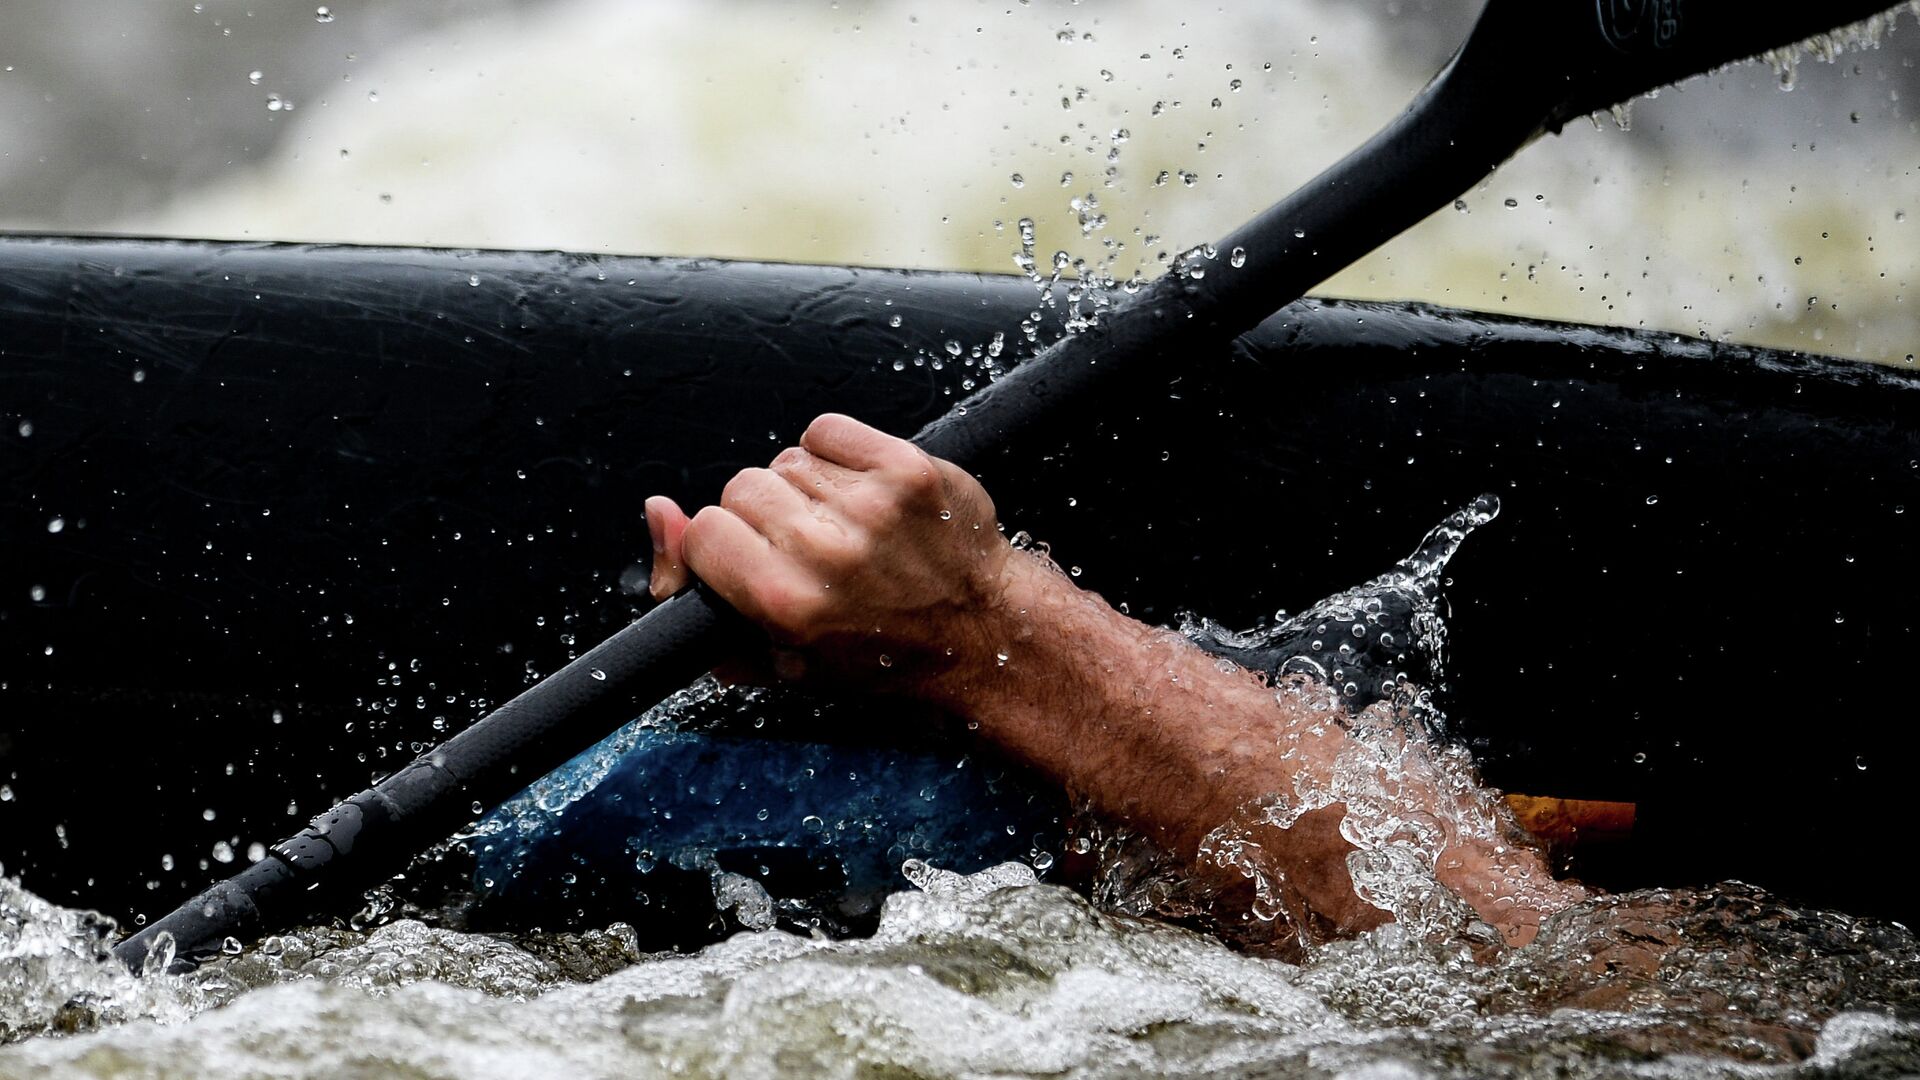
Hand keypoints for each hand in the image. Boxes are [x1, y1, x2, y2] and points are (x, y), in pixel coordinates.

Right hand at [645, 414, 1019, 694]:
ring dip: (803, 488)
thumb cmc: (877, 653)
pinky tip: (860, 492)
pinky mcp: (909, 468)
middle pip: (742, 487)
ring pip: (786, 461)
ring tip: (842, 527)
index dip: (722, 547)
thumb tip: (659, 512)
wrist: (982, 633)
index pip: (705, 532)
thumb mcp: (776, 657)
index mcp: (788, 604)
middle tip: (805, 549)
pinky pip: (828, 431)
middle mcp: (828, 551)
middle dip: (763, 516)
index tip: (752, 563)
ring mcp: (872, 505)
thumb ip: (699, 595)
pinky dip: (835, 452)